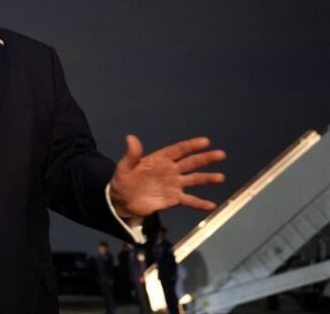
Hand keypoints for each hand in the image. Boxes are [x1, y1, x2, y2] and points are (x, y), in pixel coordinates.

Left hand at [109, 135, 225, 218]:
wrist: (123, 200)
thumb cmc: (123, 180)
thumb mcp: (124, 167)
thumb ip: (131, 154)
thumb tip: (130, 137)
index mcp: (159, 159)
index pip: (178, 150)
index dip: (191, 145)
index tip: (205, 141)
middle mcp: (170, 170)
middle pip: (190, 163)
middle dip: (205, 158)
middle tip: (221, 154)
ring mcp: (173, 184)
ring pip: (193, 180)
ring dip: (207, 178)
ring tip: (220, 177)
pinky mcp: (173, 199)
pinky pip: (189, 200)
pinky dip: (200, 203)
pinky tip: (212, 205)